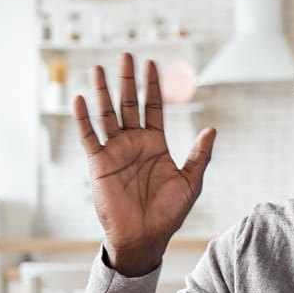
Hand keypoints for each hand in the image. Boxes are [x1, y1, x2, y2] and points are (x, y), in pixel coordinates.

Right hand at [75, 53, 216, 275]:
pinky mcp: (98, 163)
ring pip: (106, 114)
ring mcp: (114, 151)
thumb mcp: (191, 182)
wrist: (144, 237)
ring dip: (102, 92)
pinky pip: (89, 137)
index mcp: (155, 144)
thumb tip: (212, 129)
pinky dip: (83, 118)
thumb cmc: (168, 213)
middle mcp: (133, 143)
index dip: (152, 86)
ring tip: (98, 68)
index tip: (152, 64)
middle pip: (128, 104)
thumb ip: (199, 155)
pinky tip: (80, 99)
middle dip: (127, 80)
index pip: (153, 107)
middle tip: (126, 55)